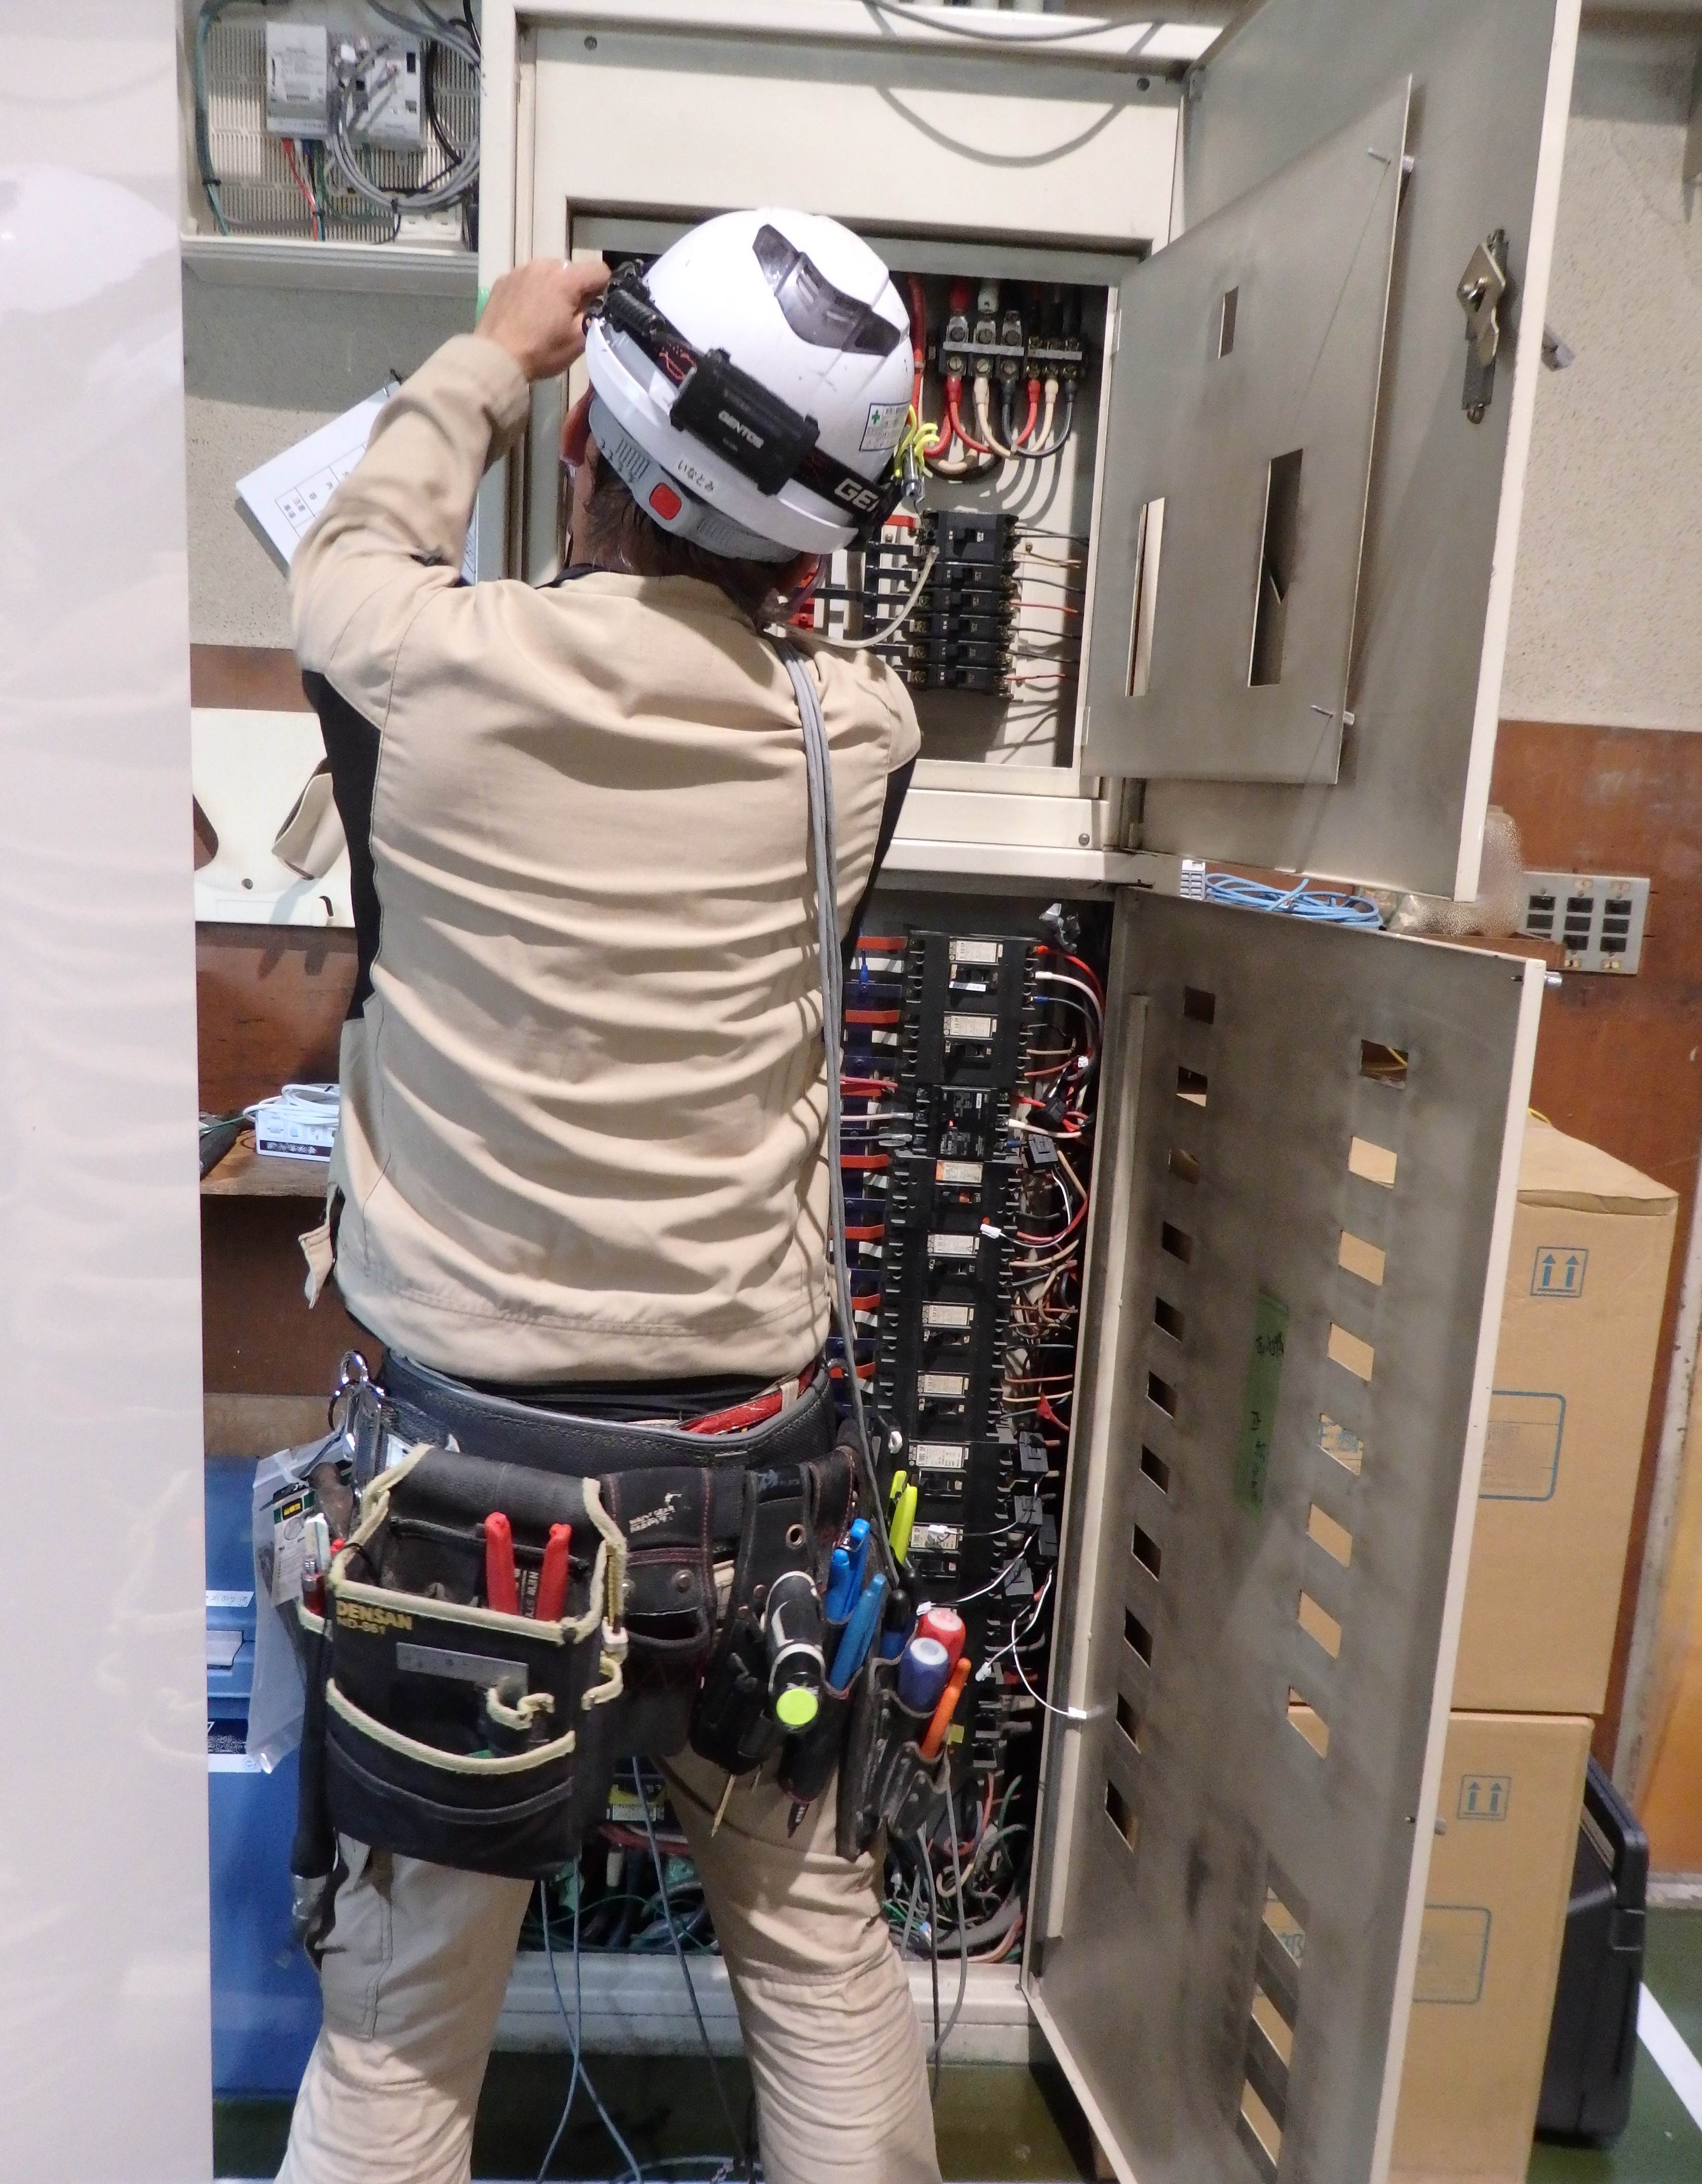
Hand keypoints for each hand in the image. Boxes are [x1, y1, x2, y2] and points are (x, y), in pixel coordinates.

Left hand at [475, 257, 610, 381]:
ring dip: (553, 289)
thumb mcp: (579, 340)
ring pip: (549, 274)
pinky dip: (532, 292)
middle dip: (575, 290)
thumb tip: (597, 303)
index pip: (600, 270)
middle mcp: (544, 265)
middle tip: (567, 317)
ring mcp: (521, 270)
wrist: (495, 357)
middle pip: (573, 271)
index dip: (604, 289)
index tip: (595, 308)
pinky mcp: (504, 279)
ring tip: (544, 315)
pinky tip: (526, 314)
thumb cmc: (541, 351)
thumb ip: (595, 315)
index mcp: (566, 278)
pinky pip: (527, 280)